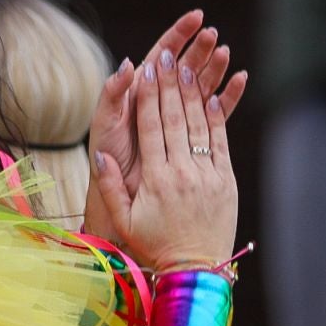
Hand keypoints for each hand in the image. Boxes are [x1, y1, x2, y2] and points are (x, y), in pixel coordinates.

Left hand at [88, 12, 240, 199]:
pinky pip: (215, 111)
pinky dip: (228, 96)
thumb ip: (114, 92)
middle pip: (185, 65)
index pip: (163, 52)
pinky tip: (240, 80)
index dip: (180, 34)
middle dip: (200, 48)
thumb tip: (130, 63)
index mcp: (141, 88)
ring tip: (226, 53)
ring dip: (216, 67)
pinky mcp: (194, 134)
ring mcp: (180, 115)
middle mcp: (162, 97)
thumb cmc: (109, 153)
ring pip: (202, 83)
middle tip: (213, 35)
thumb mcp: (106, 121)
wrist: (122, 190)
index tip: (197, 18)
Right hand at [89, 48, 244, 269]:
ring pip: (198, 125)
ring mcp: (206, 175)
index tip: (146, 68)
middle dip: (169, 83)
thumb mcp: (123, 221)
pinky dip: (217, 116)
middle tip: (167, 54)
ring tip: (188, 65)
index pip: (150, 127)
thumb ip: (110, 187)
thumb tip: (100, 154)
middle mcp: (181, 173)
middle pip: (174, 118)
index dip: (148, 95)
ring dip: (192, 93)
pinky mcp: (225, 180)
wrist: (195, 271)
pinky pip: (219, 142)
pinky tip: (212, 95)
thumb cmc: (154, 247)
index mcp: (155, 180)